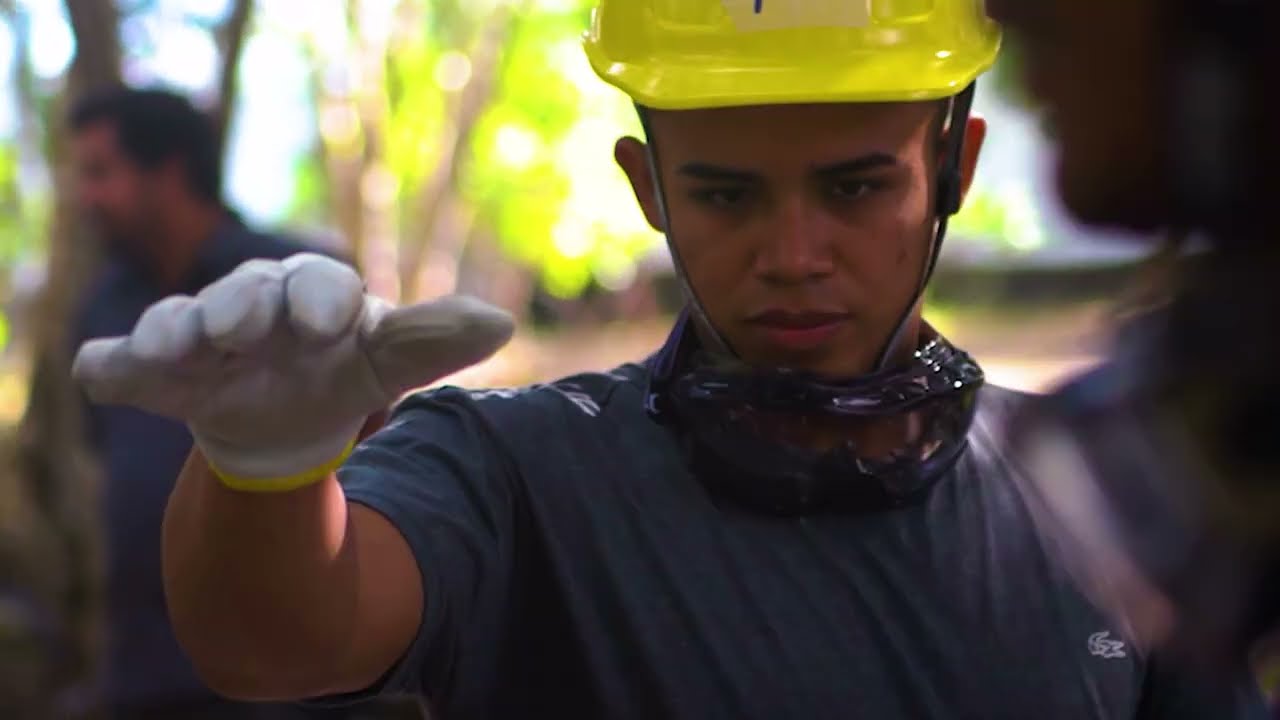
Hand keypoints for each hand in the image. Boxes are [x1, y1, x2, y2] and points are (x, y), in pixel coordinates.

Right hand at [72, 253, 513, 489]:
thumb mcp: (386, 361)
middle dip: (242, 307)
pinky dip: (111, 365)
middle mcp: (252, 305)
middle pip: (246, 294)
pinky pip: (121, 362)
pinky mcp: (153, 372)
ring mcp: (197, 337)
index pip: (321, 282)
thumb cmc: (337, 372)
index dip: (322, 299)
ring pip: (179, 323)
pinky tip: (102, 370)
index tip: (330, 324)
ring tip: (180, 349)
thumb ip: (432, 342)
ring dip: (176, 333)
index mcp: (316, 295)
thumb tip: (501, 324)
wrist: (283, 415)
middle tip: (242, 328)